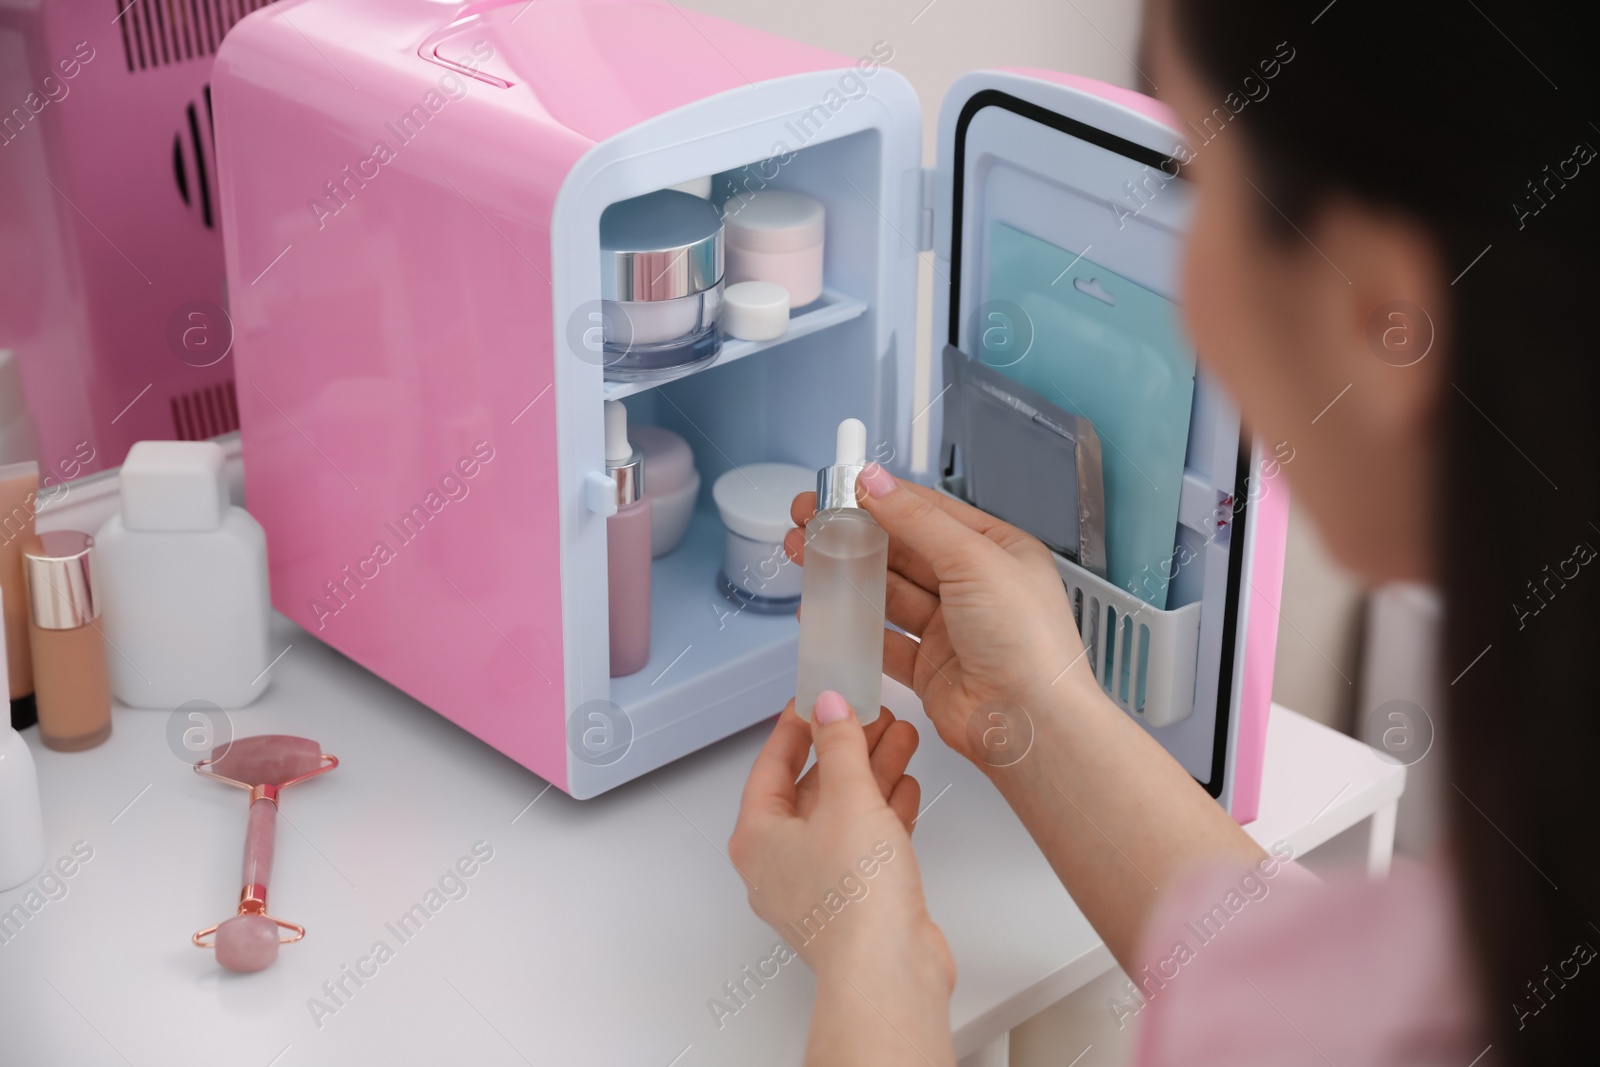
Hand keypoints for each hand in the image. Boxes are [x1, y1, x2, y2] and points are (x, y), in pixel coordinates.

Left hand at [729, 693, 952, 989]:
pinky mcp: (854, 901)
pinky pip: (864, 842)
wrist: (889, 971)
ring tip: (901, 738)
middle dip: (847, 747)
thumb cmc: (854, 902)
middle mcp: (780, 863)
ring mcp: (817, 885)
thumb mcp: (849, 799)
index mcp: (758, 837)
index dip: (798, 725)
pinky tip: (905, 788)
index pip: (772, 763)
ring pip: (842, 813)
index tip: (819, 697)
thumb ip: (840, 745)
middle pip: (812, 787)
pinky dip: (884, 812)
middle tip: (873, 714)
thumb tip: (829, 706)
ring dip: (872, 774)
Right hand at [784, 466, 1092, 768]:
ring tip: (808, 558)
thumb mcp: (974, 560)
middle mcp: (976, 588)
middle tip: (811, 523)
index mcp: (999, 551)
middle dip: (855, 536)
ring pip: (888, 593)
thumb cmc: (1029, 644)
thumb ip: (918, 520)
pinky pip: (883, 640)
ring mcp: (951, 629)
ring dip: (848, 576)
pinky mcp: (929, 667)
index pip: (931, 512)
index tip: (840, 488)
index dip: (882, 498)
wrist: (1031, 726)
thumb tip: (877, 482)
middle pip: (903, 551)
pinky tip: (826, 612)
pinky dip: (853, 627)